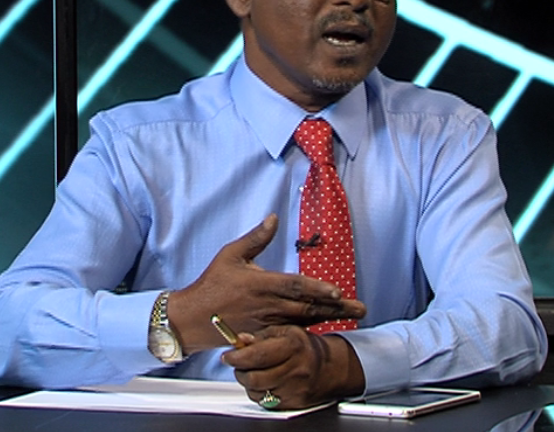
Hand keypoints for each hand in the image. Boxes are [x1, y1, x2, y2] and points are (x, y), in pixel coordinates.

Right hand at [167, 214, 365, 352]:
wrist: (192, 319)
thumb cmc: (212, 283)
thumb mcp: (231, 254)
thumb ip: (256, 238)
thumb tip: (274, 218)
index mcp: (261, 285)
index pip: (295, 287)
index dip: (317, 289)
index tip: (338, 292)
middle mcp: (268, 306)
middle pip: (308, 308)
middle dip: (336, 308)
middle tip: (361, 309)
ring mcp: (267, 324)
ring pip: (304, 322)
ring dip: (330, 319)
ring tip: (353, 317)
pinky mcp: (265, 336)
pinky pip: (292, 335)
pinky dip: (312, 332)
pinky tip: (328, 329)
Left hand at [222, 325, 364, 409]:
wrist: (331, 368)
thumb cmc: (305, 347)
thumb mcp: (285, 332)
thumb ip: (261, 336)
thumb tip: (240, 340)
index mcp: (294, 346)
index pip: (258, 355)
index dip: (238, 357)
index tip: (228, 356)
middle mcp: (296, 369)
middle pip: (254, 378)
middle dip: (241, 371)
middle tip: (240, 365)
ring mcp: (295, 389)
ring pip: (257, 392)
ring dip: (249, 383)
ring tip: (256, 372)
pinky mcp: (294, 403)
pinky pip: (266, 402)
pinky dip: (260, 393)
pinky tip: (267, 382)